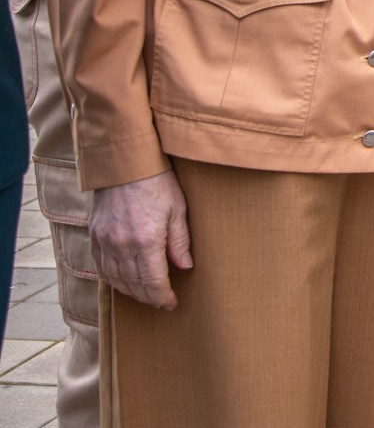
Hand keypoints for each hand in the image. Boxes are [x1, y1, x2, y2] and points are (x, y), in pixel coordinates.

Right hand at [91, 169, 191, 309]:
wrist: (126, 163)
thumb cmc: (158, 182)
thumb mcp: (178, 209)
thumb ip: (180, 241)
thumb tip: (185, 267)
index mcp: (146, 240)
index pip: (153, 280)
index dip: (162, 296)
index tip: (170, 304)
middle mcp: (122, 245)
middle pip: (133, 284)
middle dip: (148, 298)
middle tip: (160, 303)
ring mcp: (105, 241)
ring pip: (115, 279)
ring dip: (130, 292)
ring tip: (144, 297)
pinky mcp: (94, 235)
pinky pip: (100, 266)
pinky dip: (112, 279)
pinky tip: (121, 283)